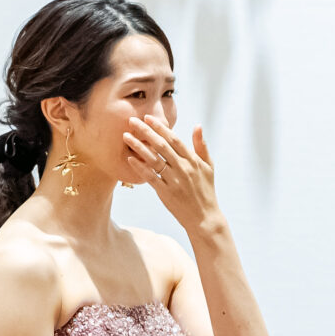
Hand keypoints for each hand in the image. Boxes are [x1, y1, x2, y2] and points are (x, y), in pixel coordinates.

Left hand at [124, 113, 223, 234]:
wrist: (205, 218)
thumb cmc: (206, 190)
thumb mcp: (209, 166)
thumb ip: (201, 146)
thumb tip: (198, 126)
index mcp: (193, 160)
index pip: (174, 139)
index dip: (160, 127)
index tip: (148, 117)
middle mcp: (183, 168)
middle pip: (161, 146)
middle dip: (145, 131)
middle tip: (131, 121)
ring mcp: (175, 181)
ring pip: (153, 159)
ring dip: (138, 146)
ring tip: (126, 136)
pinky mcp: (166, 193)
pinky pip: (150, 177)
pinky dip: (140, 167)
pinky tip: (129, 158)